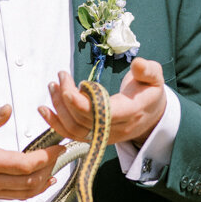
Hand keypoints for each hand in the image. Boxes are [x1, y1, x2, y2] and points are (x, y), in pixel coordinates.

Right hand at [0, 105, 63, 199]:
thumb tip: (8, 109)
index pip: (25, 165)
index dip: (47, 157)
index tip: (59, 146)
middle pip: (30, 181)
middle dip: (50, 167)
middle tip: (62, 153)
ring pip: (25, 193)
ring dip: (44, 181)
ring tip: (56, 166)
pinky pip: (16, 197)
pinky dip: (33, 190)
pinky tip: (43, 180)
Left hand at [40, 59, 166, 146]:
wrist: (152, 116)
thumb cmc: (150, 93)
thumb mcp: (156, 78)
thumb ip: (148, 70)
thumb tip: (138, 64)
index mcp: (131, 112)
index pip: (102, 113)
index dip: (81, 102)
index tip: (69, 84)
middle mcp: (116, 128)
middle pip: (83, 120)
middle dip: (66, 97)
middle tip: (61, 76)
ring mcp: (104, 136)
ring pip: (75, 129)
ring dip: (59, 108)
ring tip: (53, 86)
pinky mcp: (95, 137)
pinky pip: (72, 135)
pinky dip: (55, 124)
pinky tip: (43, 110)